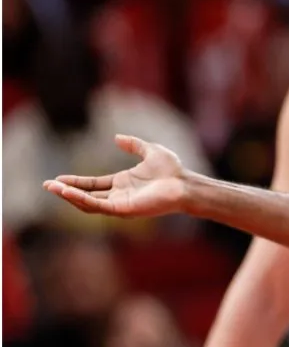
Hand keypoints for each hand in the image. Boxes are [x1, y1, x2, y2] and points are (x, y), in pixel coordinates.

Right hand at [43, 135, 187, 217]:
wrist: (184, 183)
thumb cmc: (172, 170)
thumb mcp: (150, 151)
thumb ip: (133, 145)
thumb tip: (117, 137)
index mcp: (122, 183)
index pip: (92, 185)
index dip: (75, 182)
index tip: (57, 179)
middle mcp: (118, 195)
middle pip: (86, 195)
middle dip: (66, 191)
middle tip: (47, 186)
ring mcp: (120, 203)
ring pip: (88, 203)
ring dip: (70, 196)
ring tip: (53, 188)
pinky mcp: (123, 209)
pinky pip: (98, 206)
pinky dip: (82, 199)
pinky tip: (69, 192)